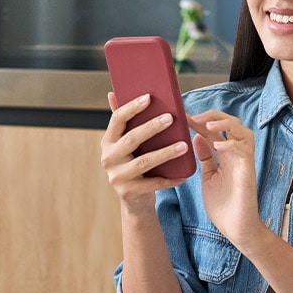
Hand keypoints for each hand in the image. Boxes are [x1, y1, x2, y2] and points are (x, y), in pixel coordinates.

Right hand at [100, 92, 188, 212]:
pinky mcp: (128, 192)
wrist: (134, 200)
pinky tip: (184, 174)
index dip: (132, 107)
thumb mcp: (126, 145)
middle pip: (132, 139)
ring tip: (184, 146)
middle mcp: (108, 158)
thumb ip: (123, 122)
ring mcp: (117, 176)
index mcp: (108, 142)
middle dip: (152, 127)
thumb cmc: (134, 165)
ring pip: (144, 162)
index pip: (117, 119)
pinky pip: (153, 183)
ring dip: (166, 153)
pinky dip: (170, 179)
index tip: (149, 97)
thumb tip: (113, 93)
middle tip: (171, 118)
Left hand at [188, 111, 260, 240]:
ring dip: (225, 124)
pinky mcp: (248, 171)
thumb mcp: (208, 177)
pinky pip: (244, 150)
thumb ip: (205, 158)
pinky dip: (231, 144)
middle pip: (231, 124)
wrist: (235, 229)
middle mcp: (236, 154)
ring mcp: (244, 162)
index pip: (214, 130)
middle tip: (194, 117)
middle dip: (213, 116)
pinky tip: (218, 145)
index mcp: (225, 155)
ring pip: (242, 131)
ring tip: (208, 124)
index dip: (200, 121)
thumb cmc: (223, 205)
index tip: (182, 116)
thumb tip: (196, 137)